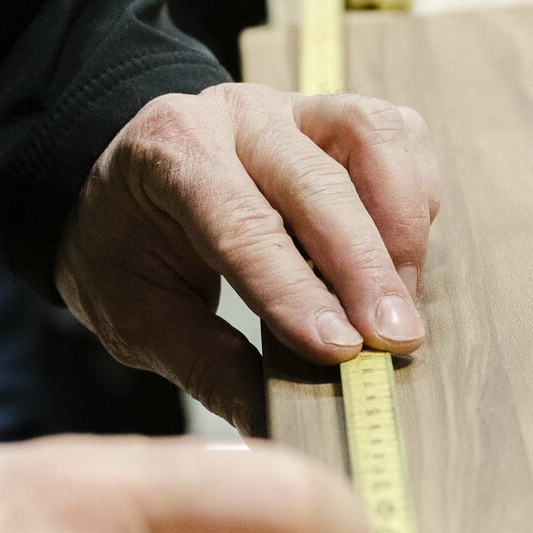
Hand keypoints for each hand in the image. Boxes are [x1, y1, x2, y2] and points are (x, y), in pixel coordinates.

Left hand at [57, 83, 439, 433]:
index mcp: (171, 153)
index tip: (341, 349)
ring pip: (373, 136)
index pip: (241, 223)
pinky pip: (398, 136)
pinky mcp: (336, 116)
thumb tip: (269, 427)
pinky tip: (403, 257)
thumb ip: (205, 364)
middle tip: (394, 341)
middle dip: (365, 267)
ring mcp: (292, 106)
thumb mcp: (135, 314)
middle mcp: (236, 115)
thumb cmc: (126, 247)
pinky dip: (413, 195)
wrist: (120, 181)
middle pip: (317, 182)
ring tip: (401, 302)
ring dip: (400, 223)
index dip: (295, 289)